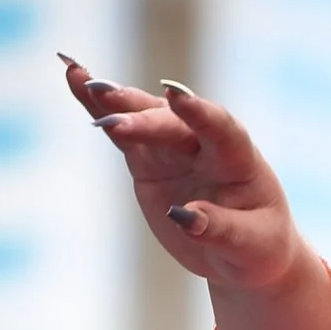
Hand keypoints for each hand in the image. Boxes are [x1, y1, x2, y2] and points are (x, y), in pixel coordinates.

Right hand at [63, 59, 305, 292]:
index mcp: (239, 161)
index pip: (221, 130)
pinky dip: (98, 107)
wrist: (243, 252)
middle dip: (144, 123)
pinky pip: (121, 132)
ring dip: (115, 102)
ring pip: (143, 116)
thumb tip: (184, 217)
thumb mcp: (249, 247)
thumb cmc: (256, 248)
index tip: (176, 96)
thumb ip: (219, 229)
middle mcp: (205, 144)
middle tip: (115, 125)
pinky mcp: (148, 159)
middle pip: (172, 126)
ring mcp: (174, 148)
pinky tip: (74, 76)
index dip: (200, 112)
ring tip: (85, 83)